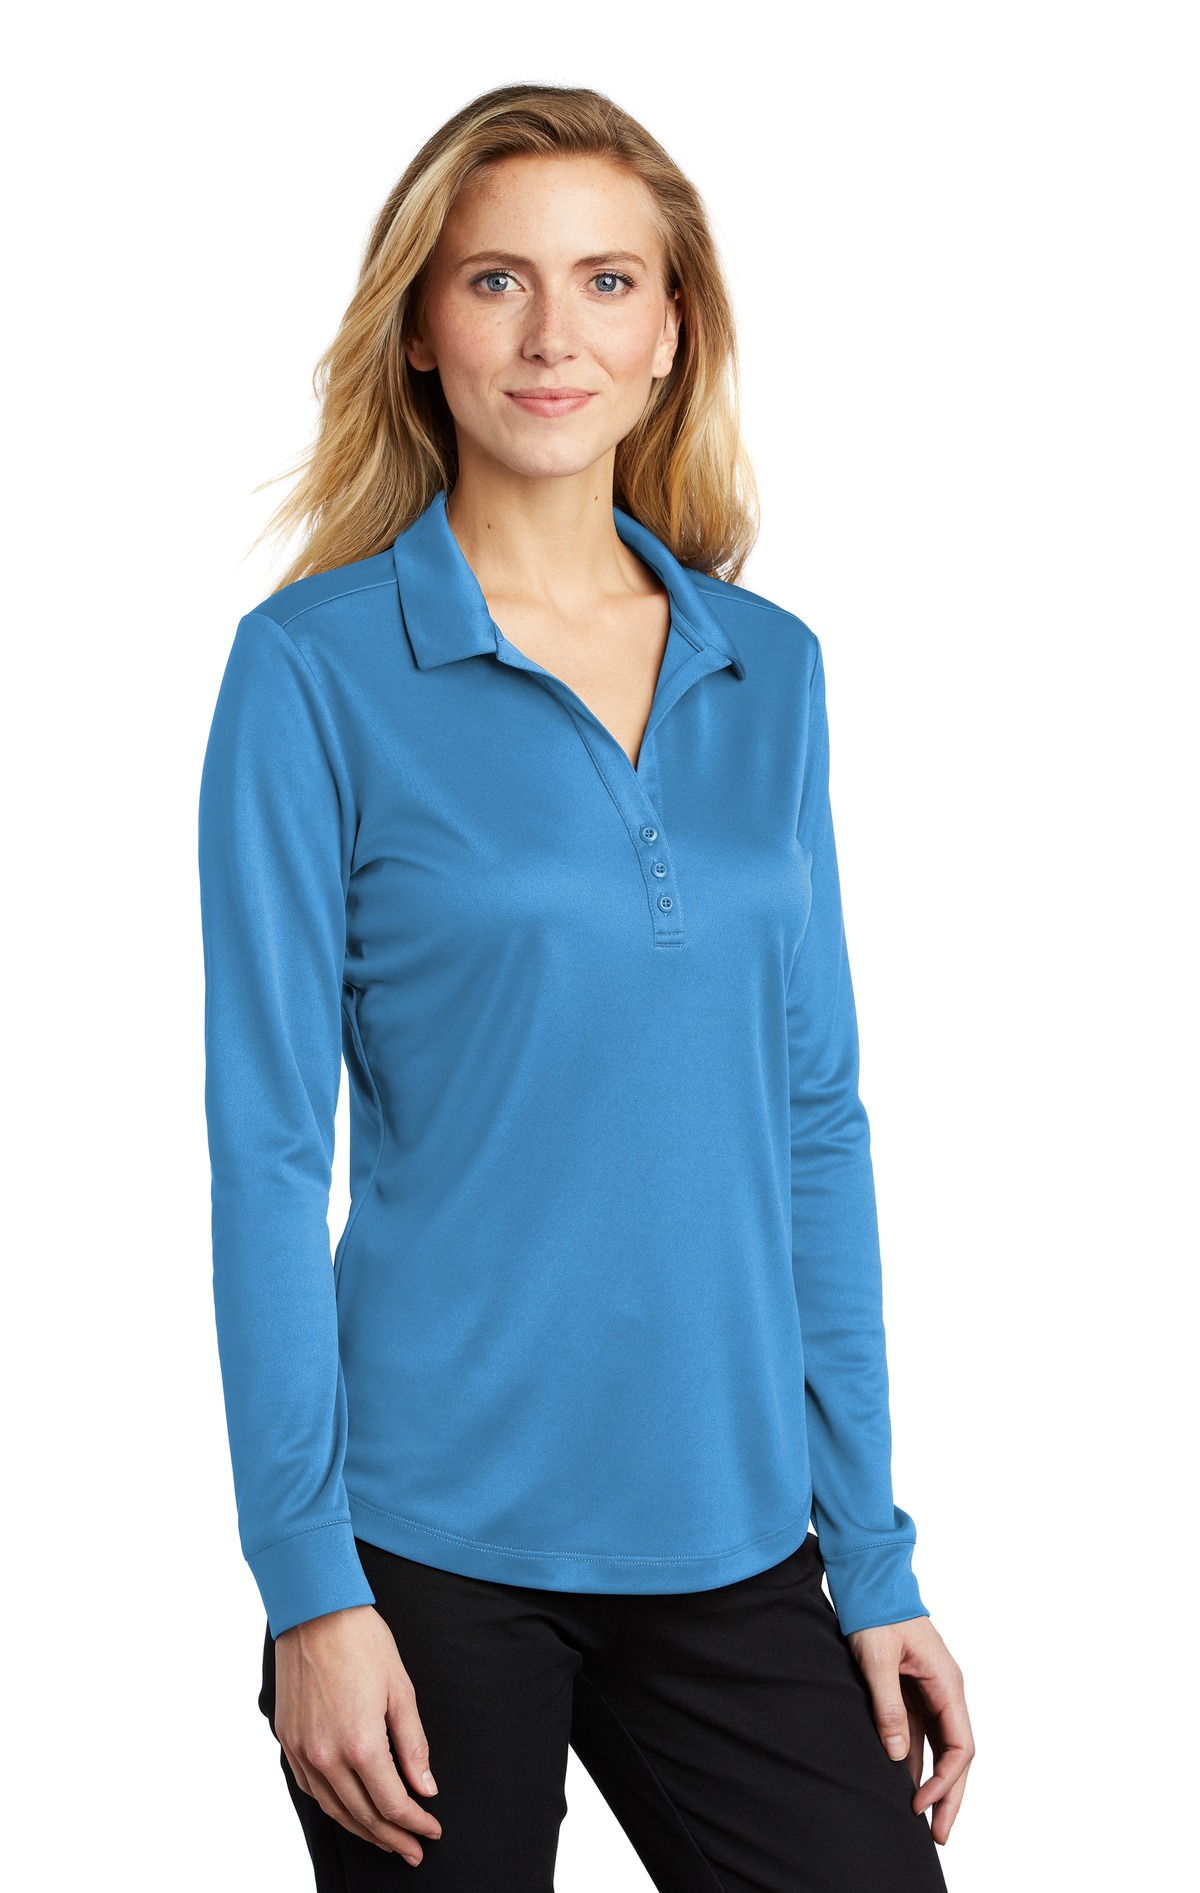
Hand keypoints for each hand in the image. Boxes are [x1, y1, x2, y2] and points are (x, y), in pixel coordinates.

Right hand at [274, 1604, 443, 1864]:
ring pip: (333, 1809)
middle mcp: (326, 1756)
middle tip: (413, 1851)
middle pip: (362, 1816)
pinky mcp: (287, 1740)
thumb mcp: (402, 1690)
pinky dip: (332, 1806)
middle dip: (392, 1838)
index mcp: (360, 1744)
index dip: (416, 1823)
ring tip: (385, 1839)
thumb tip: (425, 1788)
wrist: (316, 1611)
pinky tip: (348, 1809)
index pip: (393, 1803)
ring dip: (362, 1830)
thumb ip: (414, 1746)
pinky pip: (310, 1788)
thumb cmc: (362, 1641)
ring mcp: (302, 1750)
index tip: (432, 1829)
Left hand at [845, 1614, 972, 1845]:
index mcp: (947, 1683)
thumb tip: (895, 1755)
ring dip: (935, 1783)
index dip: (945, 1781)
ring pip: (941, 1749)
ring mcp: (931, 1693)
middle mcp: (946, 1691)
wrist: (869, 1581)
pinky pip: (921, 1735)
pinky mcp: (913, 1692)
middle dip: (950, 1796)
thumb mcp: (877, 1659)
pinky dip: (915, 1763)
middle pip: (957, 1755)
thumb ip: (887, 1706)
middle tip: (939, 1837)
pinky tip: (904, 1786)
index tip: (920, 1805)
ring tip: (924, 1822)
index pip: (960, 1746)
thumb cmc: (875, 1612)